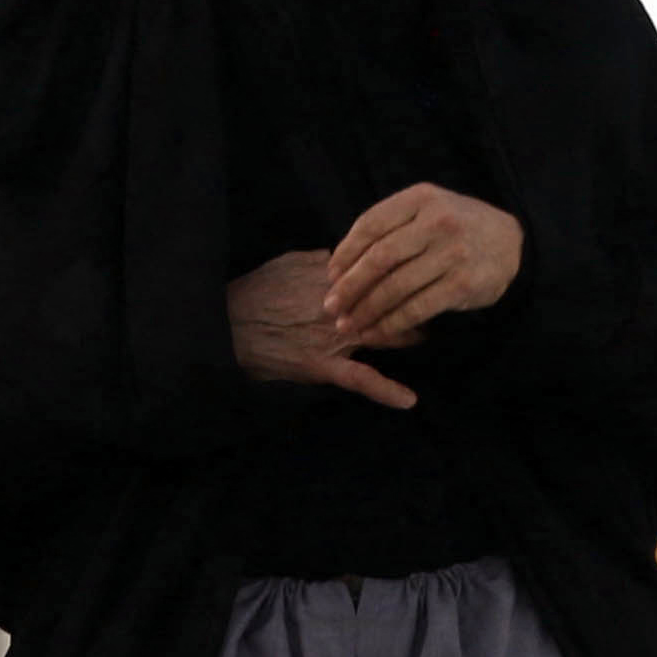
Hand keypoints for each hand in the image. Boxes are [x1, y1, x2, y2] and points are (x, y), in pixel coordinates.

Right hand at [227, 248, 418, 408]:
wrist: (225, 324)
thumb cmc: (254, 292)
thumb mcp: (288, 262)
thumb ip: (322, 259)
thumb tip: (345, 256)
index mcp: (334, 276)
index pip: (383, 269)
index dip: (403, 271)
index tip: (418, 271)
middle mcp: (341, 303)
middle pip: (394, 299)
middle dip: (415, 300)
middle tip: (432, 301)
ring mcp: (334, 336)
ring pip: (387, 334)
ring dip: (411, 335)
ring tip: (427, 336)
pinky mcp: (323, 366)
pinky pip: (361, 380)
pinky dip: (386, 391)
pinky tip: (409, 400)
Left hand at [326, 185, 523, 352]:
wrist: (513, 243)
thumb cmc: (458, 227)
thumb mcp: (428, 209)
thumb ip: (392, 226)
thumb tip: (341, 263)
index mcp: (421, 198)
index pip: (370, 224)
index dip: (345, 253)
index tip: (330, 275)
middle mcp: (437, 222)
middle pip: (379, 258)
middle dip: (350, 286)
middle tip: (331, 307)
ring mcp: (452, 253)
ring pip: (395, 287)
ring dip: (366, 310)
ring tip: (349, 325)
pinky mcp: (462, 284)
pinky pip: (416, 308)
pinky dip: (392, 324)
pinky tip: (377, 332)